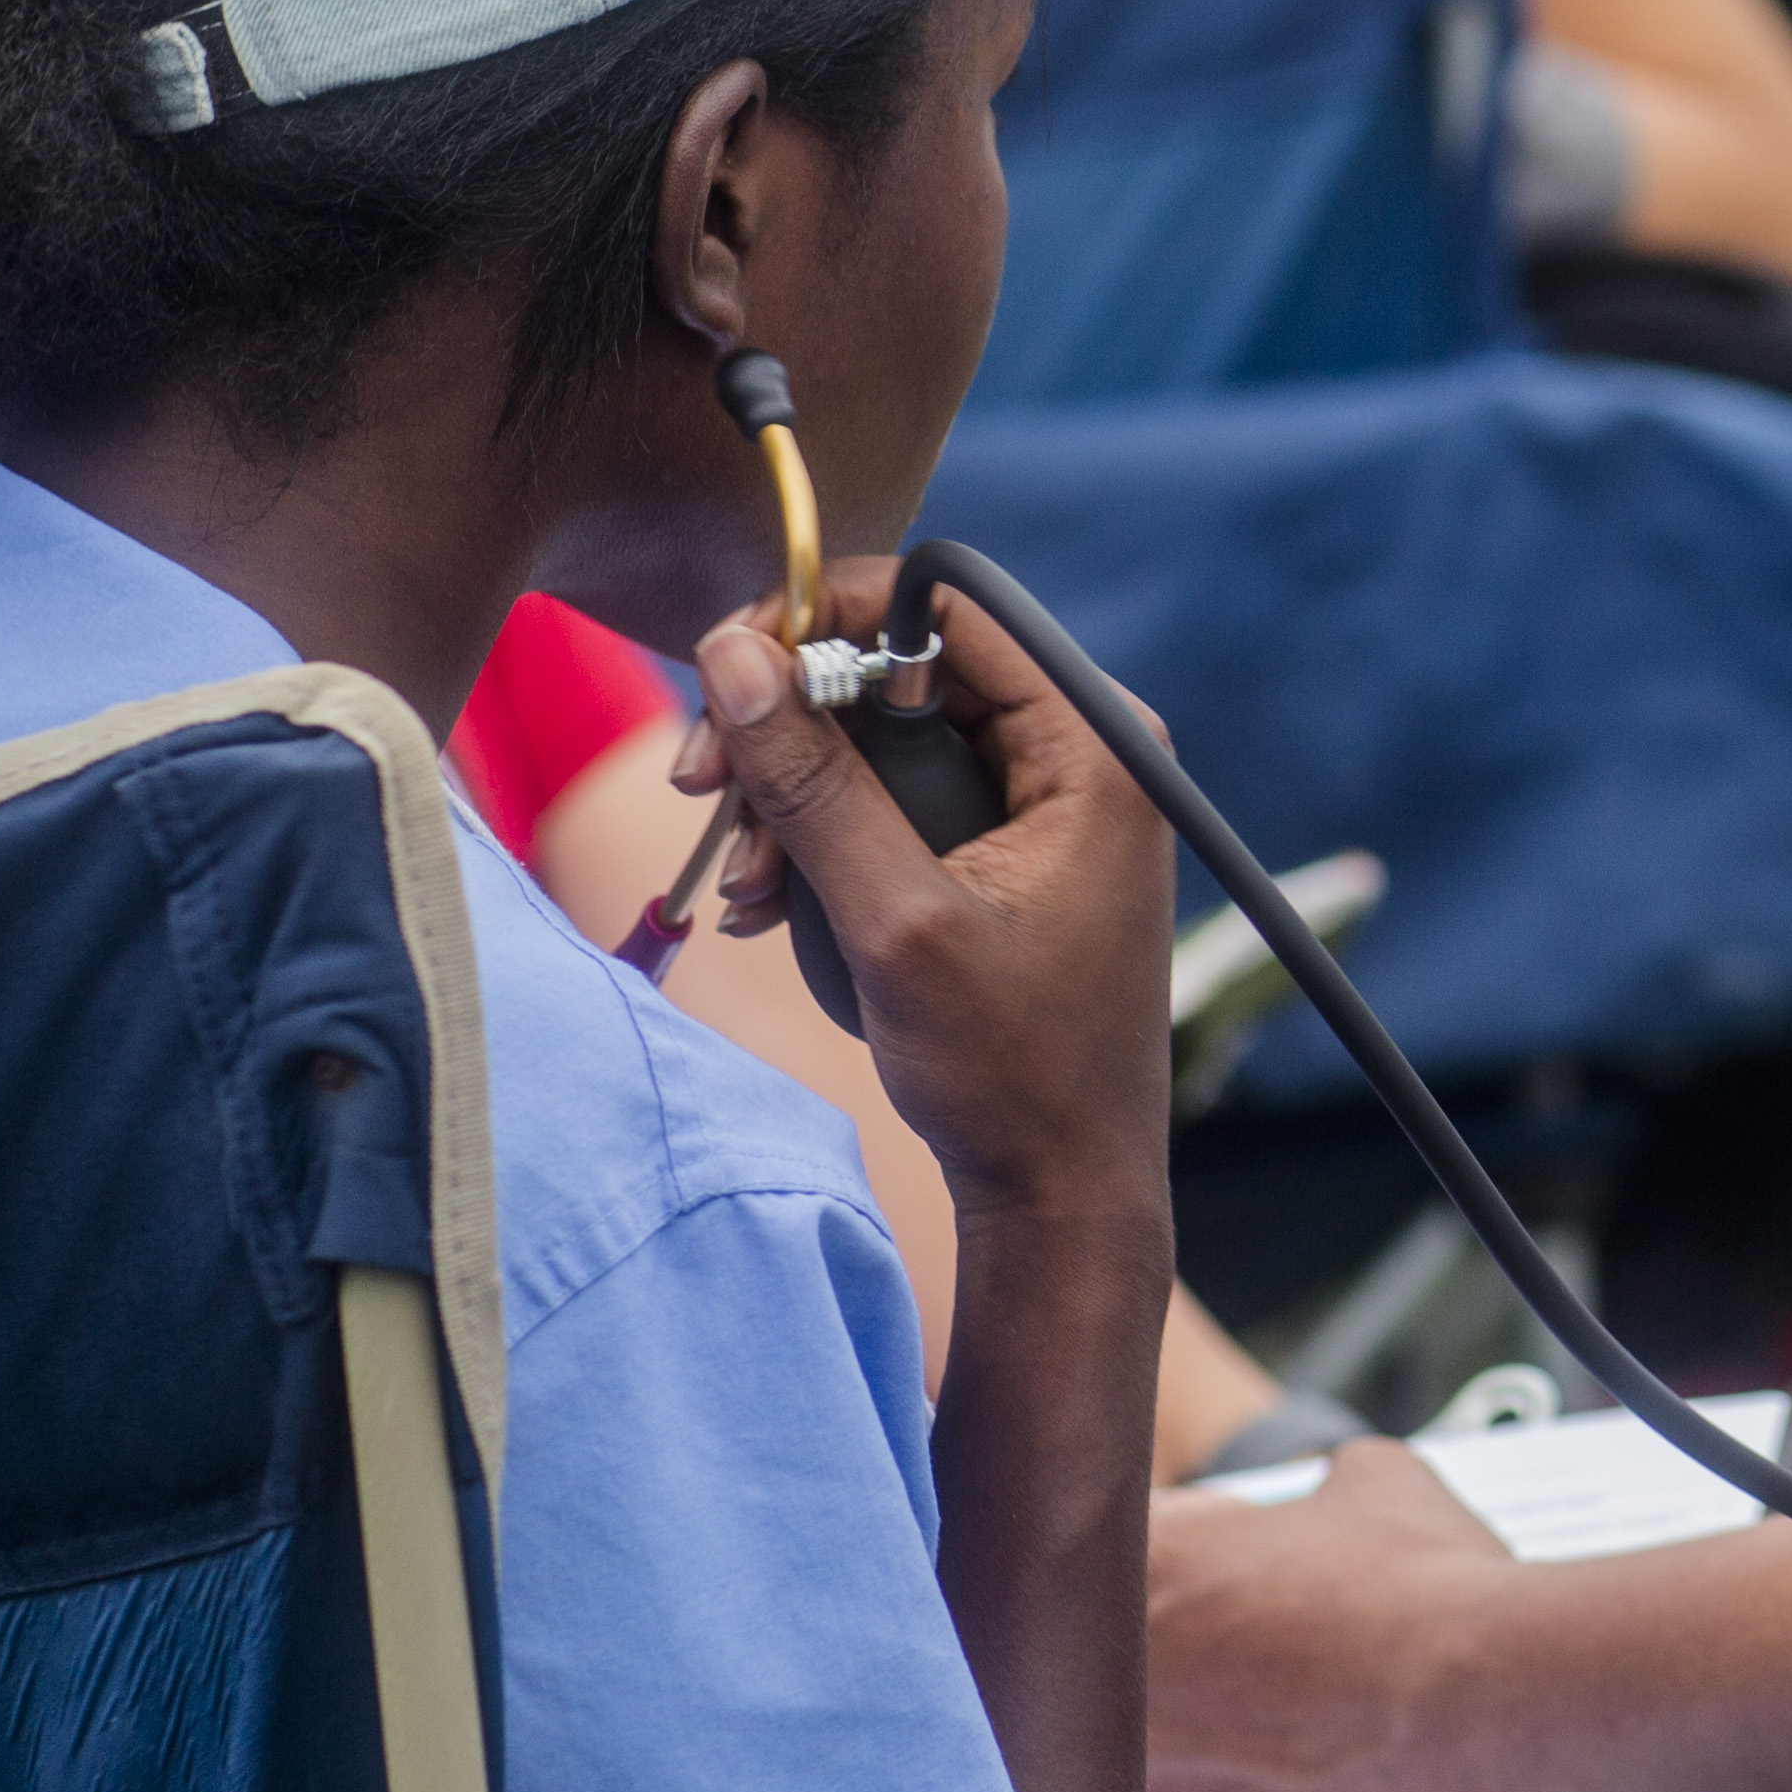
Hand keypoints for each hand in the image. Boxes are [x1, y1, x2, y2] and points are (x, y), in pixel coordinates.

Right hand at [686, 560, 1170, 1225]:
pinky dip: (824, 840)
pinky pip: (896, 802)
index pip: (948, 604)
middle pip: (901, 670)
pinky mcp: (1004, 849)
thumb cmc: (1009, 1069)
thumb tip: (735, 655)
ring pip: (882, 739)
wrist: (1059, 1187)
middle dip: (790, 726)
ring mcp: (1043, 800)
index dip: (826, 617)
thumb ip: (814, 786)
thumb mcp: (893, 921)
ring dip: (791, 797)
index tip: (725, 666)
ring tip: (747, 885)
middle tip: (696, 781)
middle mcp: (1080, 751)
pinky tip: (770, 903)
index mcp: (1095, 743)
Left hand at [1147, 1442, 1527, 1791]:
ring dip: (1224, 1719)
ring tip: (1316, 1702)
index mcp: (1141, 1567)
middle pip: (1132, 1653)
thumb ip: (1315, 1486)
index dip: (1193, 1541)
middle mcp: (1115, 1680)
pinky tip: (1330, 1764)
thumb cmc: (1428, 1585)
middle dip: (1198, 1638)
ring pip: (1173, 1740)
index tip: (1240, 1553)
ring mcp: (1156, 1776)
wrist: (1487, 1710)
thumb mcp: (1377, 1479)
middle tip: (1277, 1632)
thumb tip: (1323, 1495)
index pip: (1125, 1542)